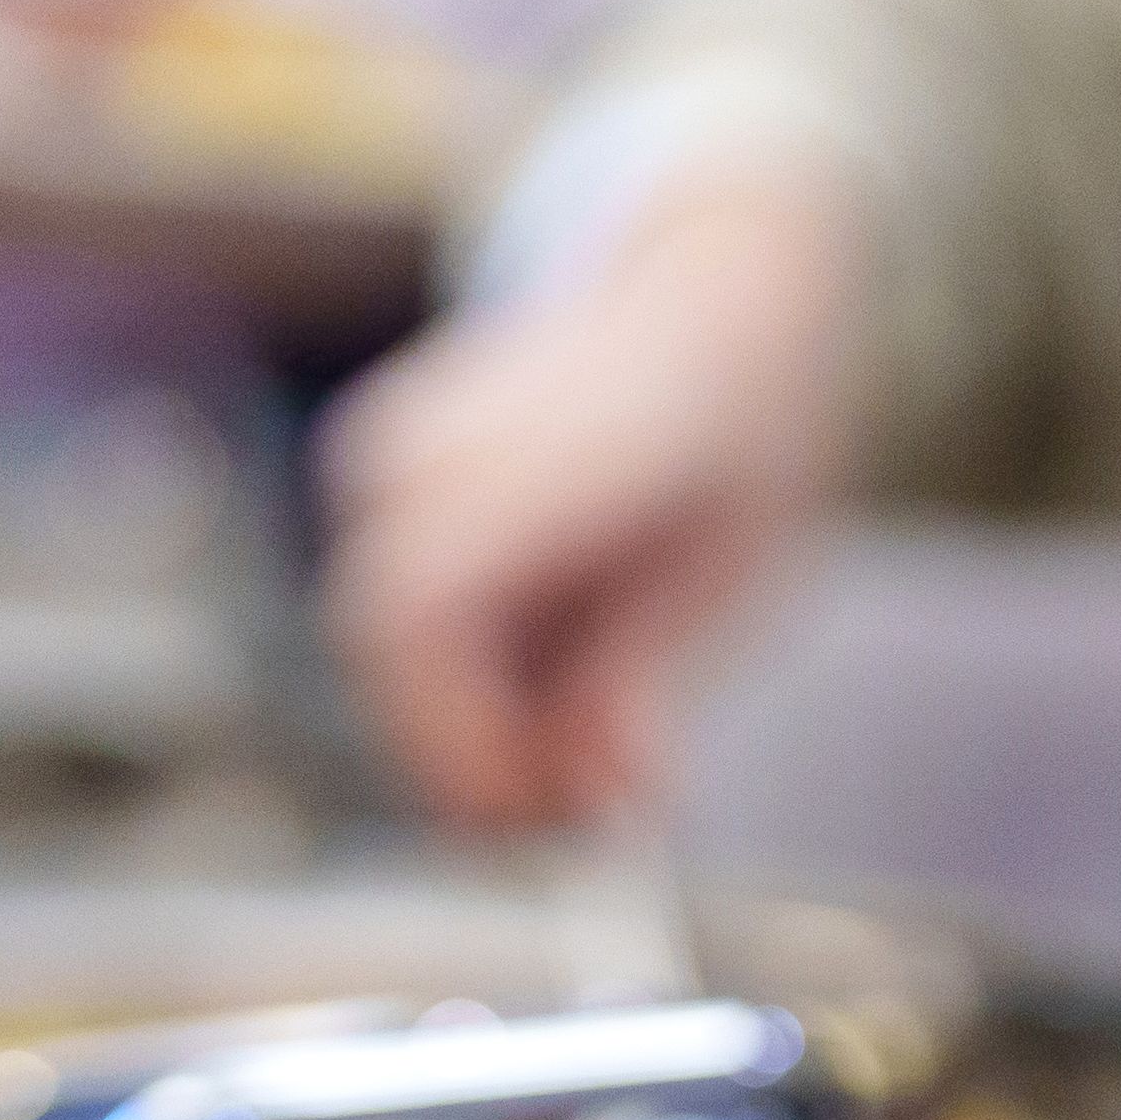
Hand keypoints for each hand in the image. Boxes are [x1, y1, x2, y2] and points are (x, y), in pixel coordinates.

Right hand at [322, 162, 869, 832]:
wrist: (708, 298)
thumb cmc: (738, 434)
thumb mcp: (730, 576)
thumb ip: (645, 681)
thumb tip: (604, 799)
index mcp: (534, 451)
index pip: (420, 609)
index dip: (453, 733)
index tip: (530, 816)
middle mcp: (432, 440)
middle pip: (389, 643)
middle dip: (468, 754)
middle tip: (580, 821)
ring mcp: (392, 452)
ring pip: (388, 639)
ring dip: (468, 725)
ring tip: (582, 764)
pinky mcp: (382, 481)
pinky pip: (400, 614)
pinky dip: (465, 679)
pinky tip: (552, 702)